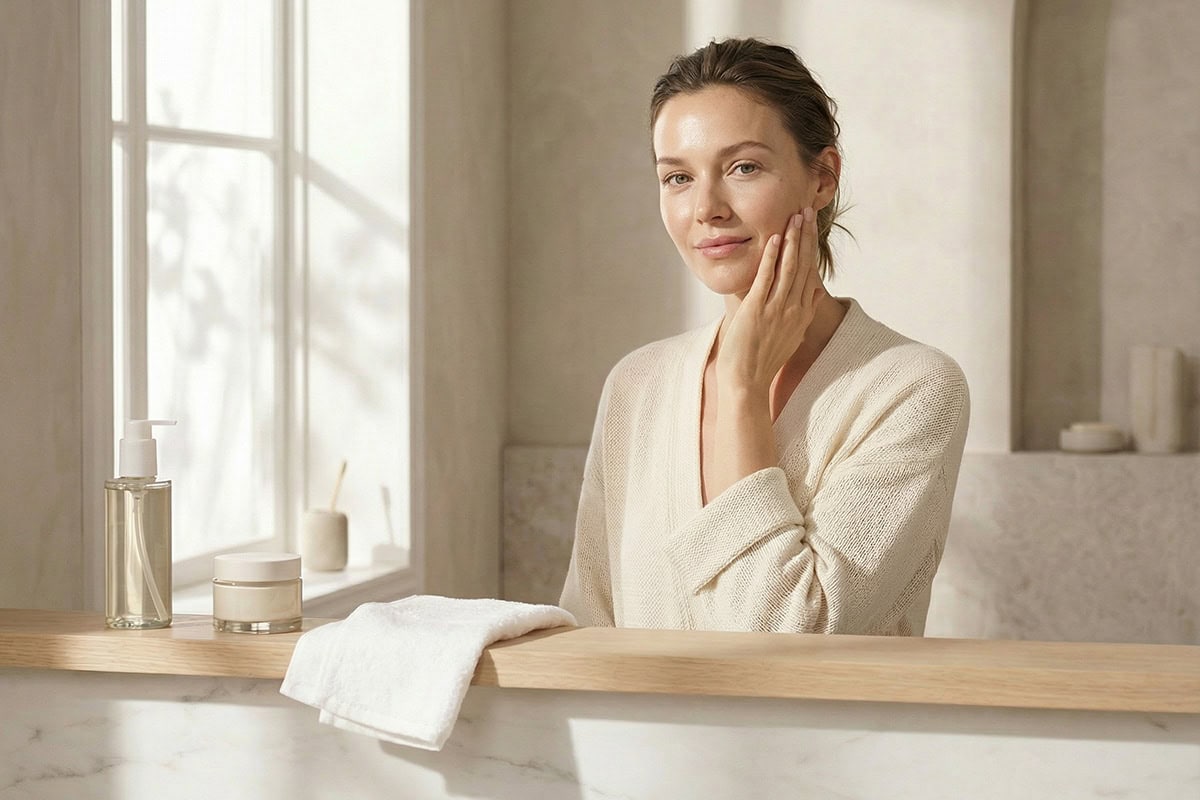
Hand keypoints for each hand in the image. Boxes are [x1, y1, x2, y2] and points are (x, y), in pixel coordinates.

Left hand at [715, 207, 825, 392]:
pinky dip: (772, 258)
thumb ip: (800, 314)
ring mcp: (776, 310)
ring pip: (789, 268)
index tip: (812, 227)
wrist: (747, 383)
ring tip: (795, 217)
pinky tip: (774, 240)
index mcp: (801, 314)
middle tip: (807, 211)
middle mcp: (794, 309)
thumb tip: (810, 296)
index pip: (810, 272)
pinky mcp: (757, 311)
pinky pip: (767, 279)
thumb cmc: (763, 361)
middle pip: (803, 265)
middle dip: (806, 236)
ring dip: (793, 241)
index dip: (811, 248)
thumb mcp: (789, 336)